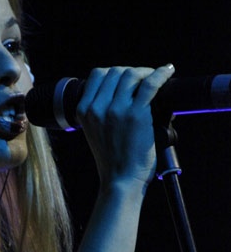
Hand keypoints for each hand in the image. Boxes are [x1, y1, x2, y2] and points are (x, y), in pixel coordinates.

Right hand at [75, 65, 175, 190]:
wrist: (120, 180)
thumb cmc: (112, 160)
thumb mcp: (95, 132)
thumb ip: (101, 111)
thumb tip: (125, 92)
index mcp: (84, 110)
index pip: (97, 75)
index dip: (114, 72)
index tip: (126, 78)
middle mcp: (97, 107)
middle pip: (115, 71)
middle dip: (131, 72)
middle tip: (144, 79)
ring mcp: (116, 109)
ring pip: (131, 74)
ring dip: (145, 72)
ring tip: (155, 77)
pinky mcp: (136, 114)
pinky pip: (150, 84)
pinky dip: (161, 74)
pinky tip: (167, 71)